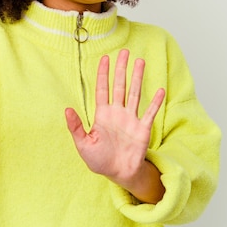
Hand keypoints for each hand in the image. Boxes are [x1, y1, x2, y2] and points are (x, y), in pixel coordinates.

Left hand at [65, 49, 164, 200]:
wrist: (119, 173)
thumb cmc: (100, 160)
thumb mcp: (83, 144)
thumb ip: (75, 127)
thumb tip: (66, 110)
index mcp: (102, 115)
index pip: (102, 89)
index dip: (103, 74)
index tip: (104, 58)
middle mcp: (117, 112)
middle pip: (119, 85)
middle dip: (121, 69)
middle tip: (124, 52)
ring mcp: (131, 119)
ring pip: (134, 93)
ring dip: (137, 78)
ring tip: (140, 61)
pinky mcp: (143, 128)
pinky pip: (150, 112)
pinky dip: (155, 102)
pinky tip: (159, 89)